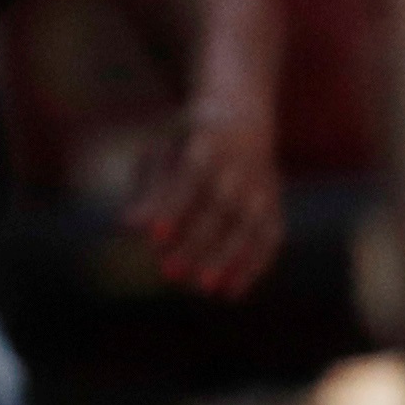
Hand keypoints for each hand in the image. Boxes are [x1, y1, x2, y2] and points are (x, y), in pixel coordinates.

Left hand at [127, 98, 281, 298]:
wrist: (242, 112)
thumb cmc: (186, 140)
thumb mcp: (161, 152)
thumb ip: (149, 190)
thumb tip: (128, 228)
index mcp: (208, 140)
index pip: (190, 176)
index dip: (173, 207)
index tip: (151, 238)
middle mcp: (242, 162)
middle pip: (222, 206)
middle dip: (197, 242)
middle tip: (168, 274)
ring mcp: (264, 184)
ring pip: (251, 224)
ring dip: (228, 258)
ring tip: (203, 289)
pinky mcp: (276, 203)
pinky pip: (270, 238)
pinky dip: (253, 265)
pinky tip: (231, 292)